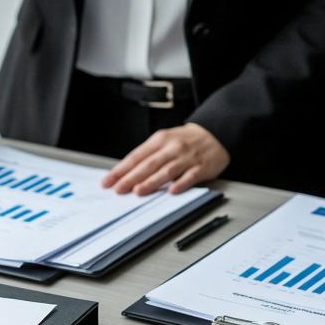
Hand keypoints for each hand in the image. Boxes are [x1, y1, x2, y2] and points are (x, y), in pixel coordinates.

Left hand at [103, 123, 229, 195]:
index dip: (121, 170)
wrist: (215, 133)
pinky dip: (182, 183)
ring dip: (152, 182)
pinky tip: (172, 191)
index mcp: (159, 140)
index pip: (136, 156)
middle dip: (132, 177)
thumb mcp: (163, 141)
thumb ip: (147, 156)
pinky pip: (191, 176)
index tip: (108, 181)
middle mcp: (172, 148)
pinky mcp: (202, 166)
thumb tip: (125, 174)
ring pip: (167, 170)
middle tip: (119, 189)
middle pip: (149, 164)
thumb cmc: (185, 140)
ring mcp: (187, 157)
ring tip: (138, 191)